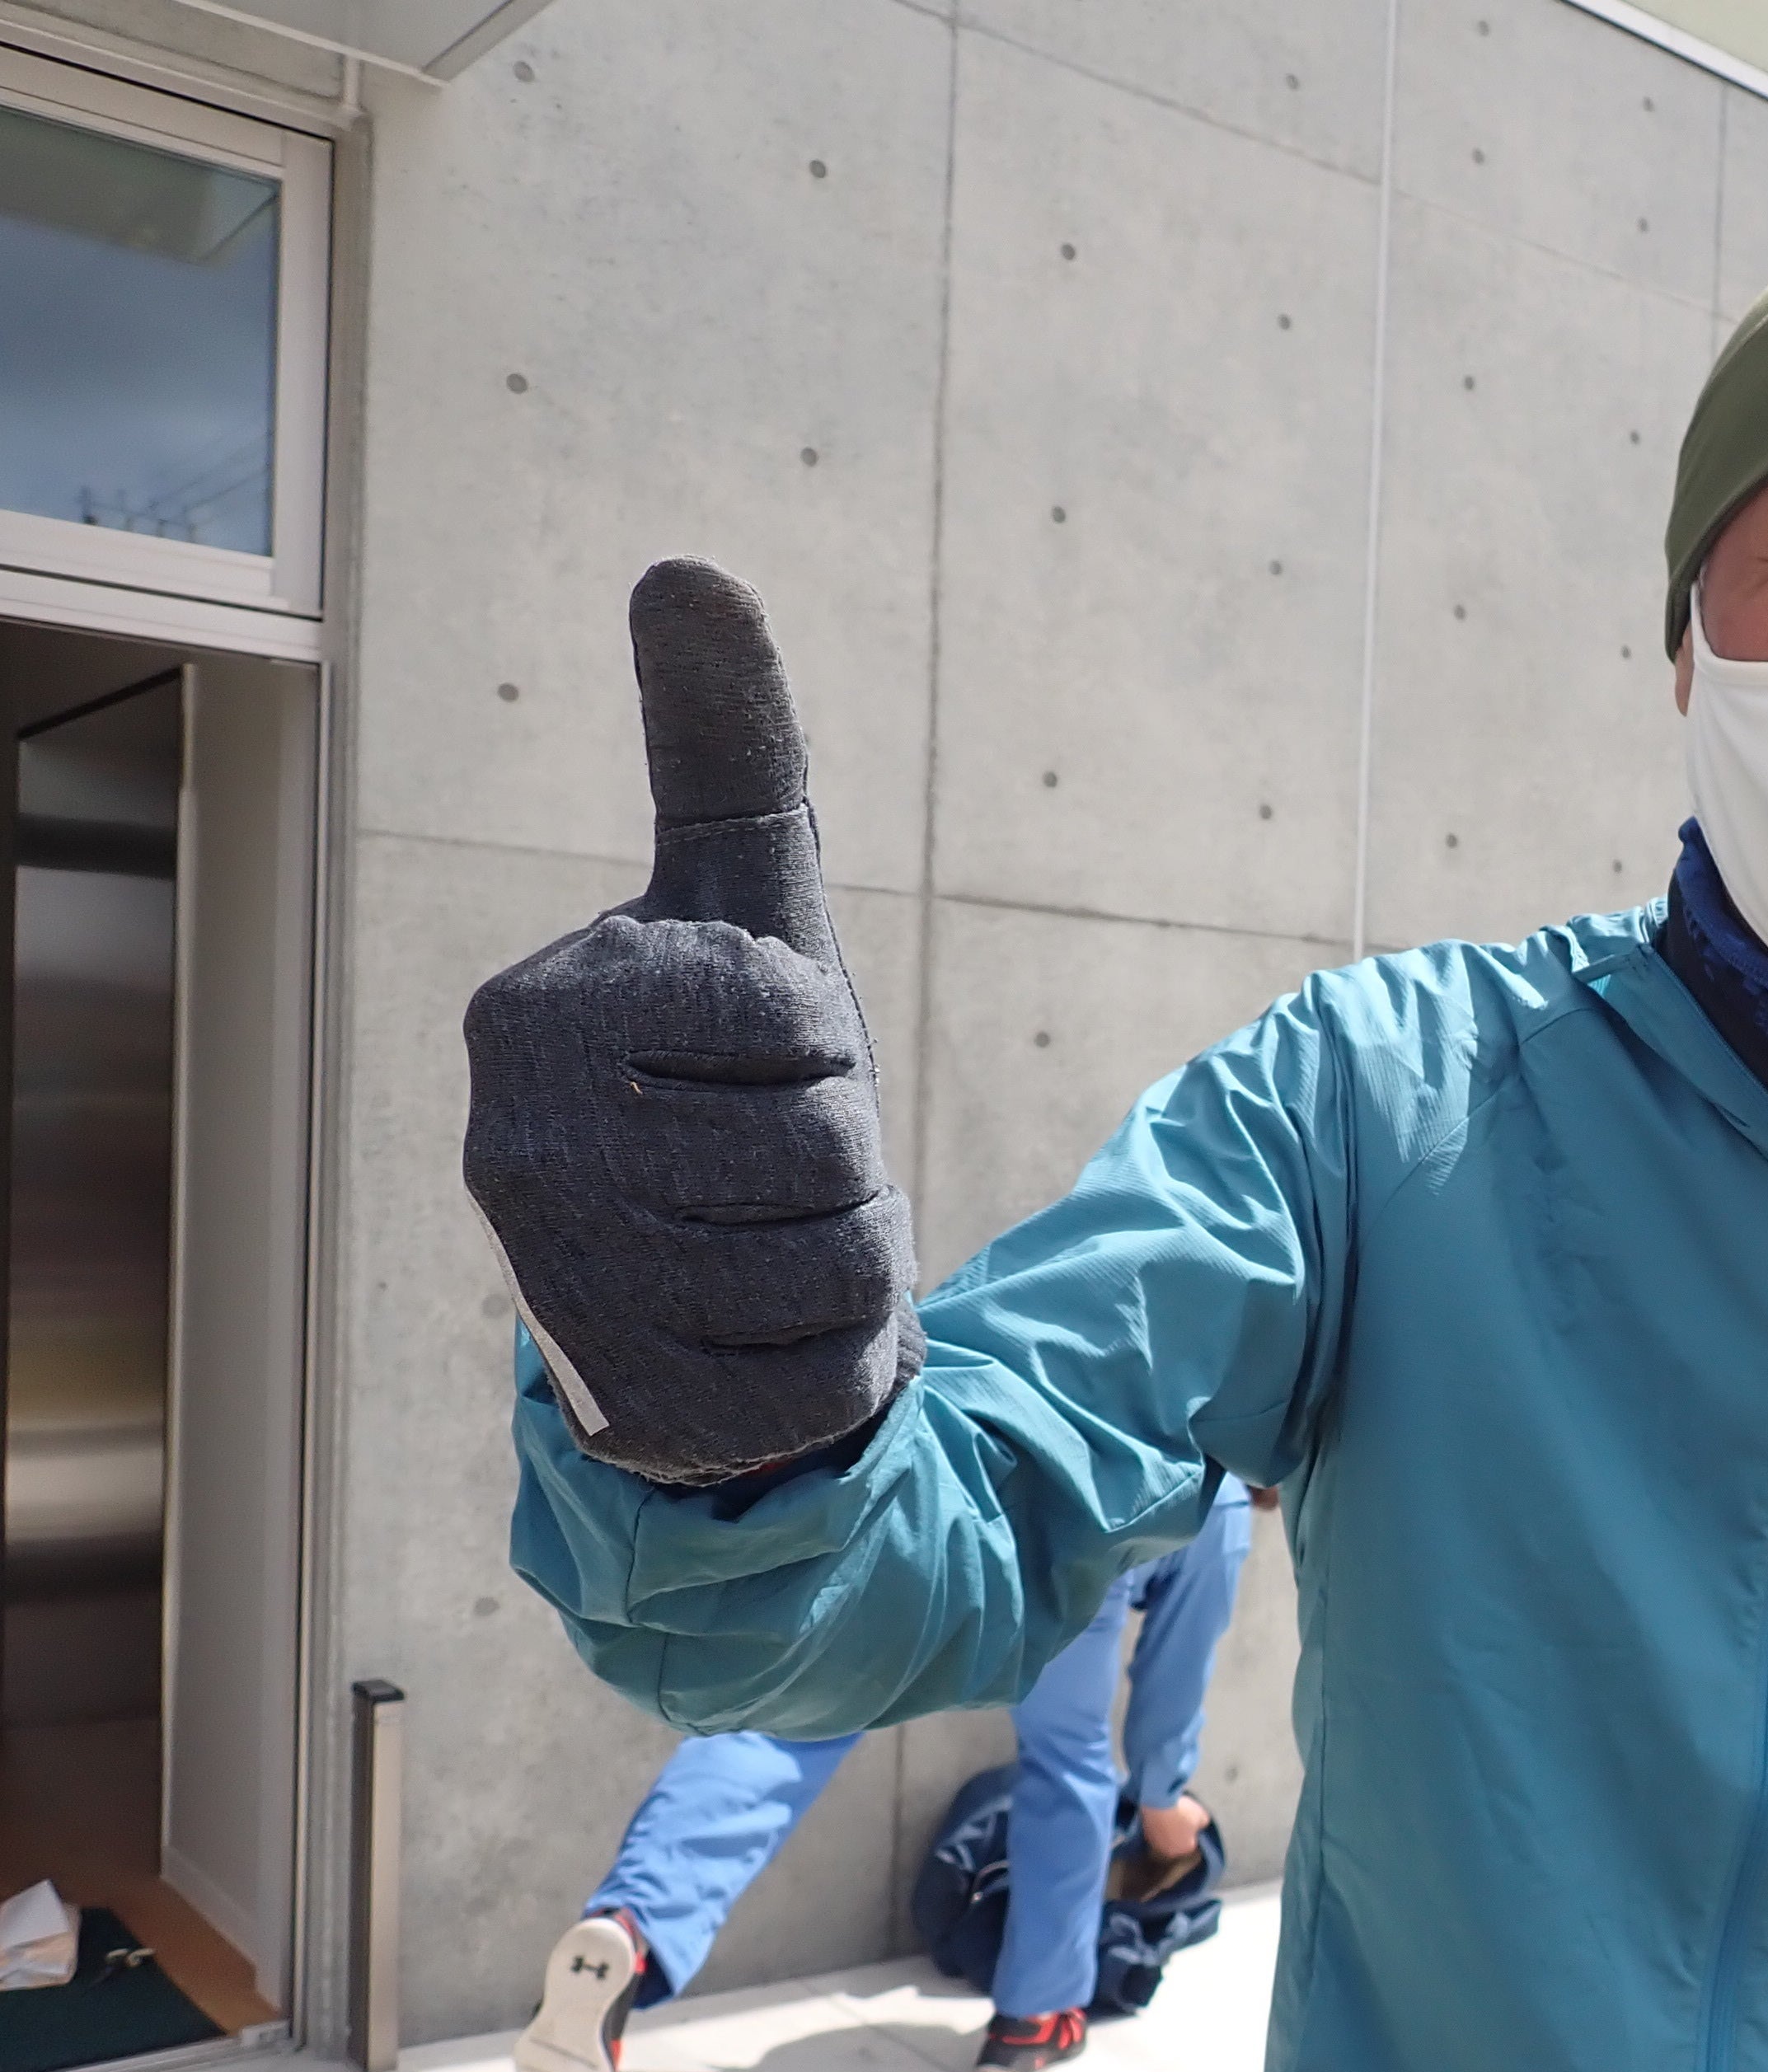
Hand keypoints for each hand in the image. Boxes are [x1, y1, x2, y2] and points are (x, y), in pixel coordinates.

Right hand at [462, 559, 921, 1487]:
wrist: (700, 1284)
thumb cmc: (733, 1073)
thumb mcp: (746, 903)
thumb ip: (722, 747)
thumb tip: (686, 566)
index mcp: (539, 1013)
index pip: (799, 1020)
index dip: (822, 1045)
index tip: (760, 1058)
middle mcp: (517, 1148)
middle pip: (828, 1146)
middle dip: (844, 1160)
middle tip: (770, 1168)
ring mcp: (561, 1289)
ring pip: (841, 1263)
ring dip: (850, 1259)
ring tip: (771, 1245)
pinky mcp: (627, 1409)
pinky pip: (831, 1375)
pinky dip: (837, 1360)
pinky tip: (761, 1336)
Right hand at [1137, 1796, 1209, 1863]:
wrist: (1158, 1803)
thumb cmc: (1182, 1811)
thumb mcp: (1203, 1816)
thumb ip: (1203, 1824)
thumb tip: (1199, 1825)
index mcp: (1186, 1848)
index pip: (1192, 1842)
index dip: (1193, 1830)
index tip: (1192, 1820)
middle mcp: (1170, 1851)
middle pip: (1177, 1842)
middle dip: (1180, 1833)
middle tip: (1181, 1817)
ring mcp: (1156, 1844)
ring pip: (1165, 1838)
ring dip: (1168, 1830)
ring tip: (1170, 1815)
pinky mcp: (1145, 1835)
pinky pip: (1156, 1832)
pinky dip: (1158, 1826)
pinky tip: (1161, 1814)